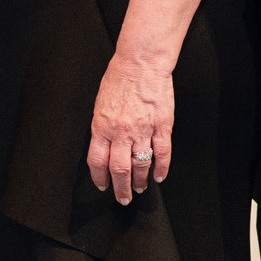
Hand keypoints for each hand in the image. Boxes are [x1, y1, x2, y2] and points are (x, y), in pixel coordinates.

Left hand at [88, 53, 173, 203]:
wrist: (141, 62)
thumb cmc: (119, 78)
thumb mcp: (100, 104)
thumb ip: (102, 127)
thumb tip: (104, 147)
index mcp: (102, 126)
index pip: (97, 161)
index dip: (100, 177)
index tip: (103, 185)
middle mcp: (121, 132)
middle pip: (119, 170)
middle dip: (120, 189)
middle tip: (123, 198)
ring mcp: (143, 130)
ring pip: (141, 165)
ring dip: (140, 181)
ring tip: (139, 188)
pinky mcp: (162, 126)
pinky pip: (162, 153)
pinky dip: (162, 168)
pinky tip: (160, 176)